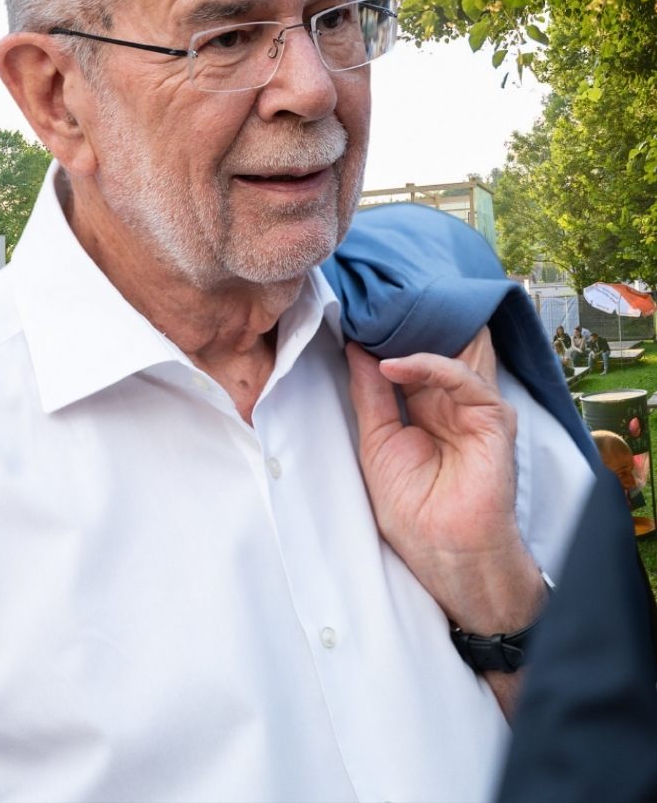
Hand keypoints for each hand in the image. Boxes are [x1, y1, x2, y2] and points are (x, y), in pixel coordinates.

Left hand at [346, 329, 543, 633]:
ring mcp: (473, 407)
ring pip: (455, 351)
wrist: (443, 549)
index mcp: (422, 405)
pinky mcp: (493, 418)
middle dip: (405, 320)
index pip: (407, 354)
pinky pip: (464, 380)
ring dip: (416, 332)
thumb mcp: (376, 440)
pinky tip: (393, 367)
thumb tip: (355, 347)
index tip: (353, 308)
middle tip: (370, 296)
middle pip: (436, 344)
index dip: (385, 331)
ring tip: (378, 316)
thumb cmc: (412, 507)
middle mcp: (449, 400)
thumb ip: (369, 394)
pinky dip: (429, 367)